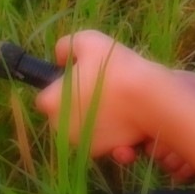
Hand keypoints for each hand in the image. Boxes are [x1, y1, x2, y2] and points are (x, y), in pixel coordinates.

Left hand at [34, 30, 158, 158]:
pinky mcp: (104, 153)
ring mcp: (82, 144)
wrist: (148, 98)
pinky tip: (126, 120)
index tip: (80, 78)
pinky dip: (112, 134)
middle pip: (64, 115)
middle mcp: (60, 128)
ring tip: (117, 102)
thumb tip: (61, 59)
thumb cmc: (115, 67)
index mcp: (51, 103)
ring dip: (94, 119)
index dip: (62, 86)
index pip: (46, 97)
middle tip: (101, 88)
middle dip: (77, 105)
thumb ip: (65, 47)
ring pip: (84, 129)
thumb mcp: (87, 40)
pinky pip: (104, 141)